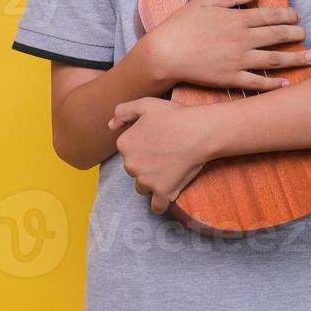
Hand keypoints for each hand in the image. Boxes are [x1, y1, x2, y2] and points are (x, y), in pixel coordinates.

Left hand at [107, 97, 211, 215]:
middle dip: (146, 164)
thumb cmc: (175, 115)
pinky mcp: (162, 192)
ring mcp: (146, 180)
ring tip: (169, 169)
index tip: (156, 141)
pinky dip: (160, 203)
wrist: (200, 131)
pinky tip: (166, 196)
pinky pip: (156, 206)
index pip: (127, 151)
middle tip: (165, 153)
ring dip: (152, 182)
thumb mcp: (145, 104)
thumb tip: (110, 126)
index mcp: (124, 144)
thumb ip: (123, 111)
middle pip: (134, 169)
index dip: (141, 146)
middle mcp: (130, 165)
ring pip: (143, 187)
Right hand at [145, 0, 310, 91]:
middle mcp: (242, 39)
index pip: (270, 15)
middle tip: (306, 34)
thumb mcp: (204, 1)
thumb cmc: (180, 25)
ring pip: (274, 59)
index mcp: (236, 19)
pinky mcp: (231, 78)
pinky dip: (274, 84)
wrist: (164, 53)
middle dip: (296, 34)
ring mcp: (238, 60)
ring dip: (295, 58)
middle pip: (277, 36)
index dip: (287, 15)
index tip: (297, 16)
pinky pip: (257, 82)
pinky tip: (286, 84)